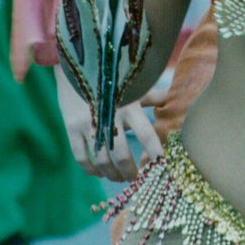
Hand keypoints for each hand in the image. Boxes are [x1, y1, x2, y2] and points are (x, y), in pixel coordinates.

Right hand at [55, 64, 166, 180]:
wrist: (76, 65)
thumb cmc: (111, 78)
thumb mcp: (132, 85)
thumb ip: (152, 96)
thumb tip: (173, 97)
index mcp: (129, 104)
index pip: (146, 134)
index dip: (154, 152)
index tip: (161, 167)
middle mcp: (109, 114)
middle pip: (122, 155)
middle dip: (130, 172)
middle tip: (136, 179)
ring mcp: (88, 122)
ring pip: (102, 160)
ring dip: (111, 174)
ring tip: (118, 178)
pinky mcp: (71, 127)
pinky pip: (81, 157)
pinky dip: (91, 170)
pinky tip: (98, 173)